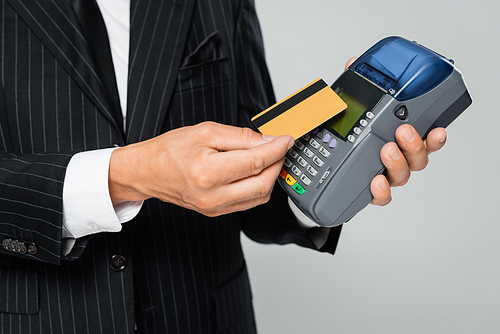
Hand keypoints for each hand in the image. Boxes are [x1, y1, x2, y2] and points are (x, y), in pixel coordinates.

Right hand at [109, 122, 293, 216]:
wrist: (148, 171)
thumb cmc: (171, 150)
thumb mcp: (206, 132)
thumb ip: (240, 137)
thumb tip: (268, 141)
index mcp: (208, 172)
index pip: (256, 162)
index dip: (276, 149)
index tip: (286, 139)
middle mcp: (213, 195)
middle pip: (262, 183)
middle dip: (277, 163)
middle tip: (280, 147)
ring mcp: (215, 207)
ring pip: (259, 196)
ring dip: (270, 176)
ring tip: (269, 158)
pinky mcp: (216, 212)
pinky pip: (248, 203)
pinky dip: (259, 187)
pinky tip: (256, 172)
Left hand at [343, 57, 446, 205]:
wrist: (323, 168)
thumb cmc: (345, 138)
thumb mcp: (349, 108)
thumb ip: (356, 86)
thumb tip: (353, 64)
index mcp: (397, 140)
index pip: (425, 139)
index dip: (435, 137)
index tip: (437, 129)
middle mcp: (396, 159)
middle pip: (418, 158)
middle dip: (414, 145)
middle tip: (402, 132)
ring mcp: (384, 176)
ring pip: (402, 175)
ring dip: (397, 162)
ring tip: (386, 150)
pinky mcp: (368, 191)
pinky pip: (381, 196)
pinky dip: (381, 191)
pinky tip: (375, 181)